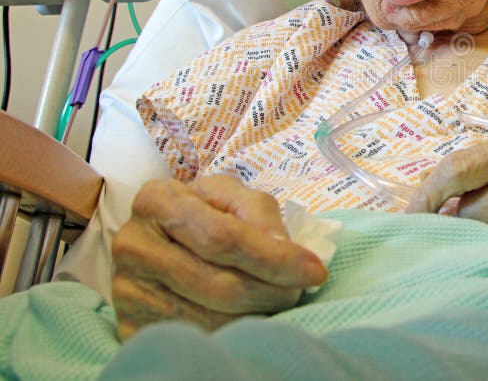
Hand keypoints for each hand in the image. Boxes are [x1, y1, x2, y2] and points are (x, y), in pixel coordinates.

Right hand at [112, 175, 326, 340]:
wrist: (155, 240)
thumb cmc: (202, 213)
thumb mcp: (230, 197)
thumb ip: (259, 213)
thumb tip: (284, 249)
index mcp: (158, 199)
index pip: (224, 237)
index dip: (274, 258)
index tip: (315, 271)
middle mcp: (133, 243)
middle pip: (217, 282)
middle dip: (270, 291)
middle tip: (298, 291)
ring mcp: (125, 289)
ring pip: (207, 317)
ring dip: (255, 316)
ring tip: (277, 303)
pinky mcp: (128, 325)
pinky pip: (190, 338)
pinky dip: (228, 335)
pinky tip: (247, 321)